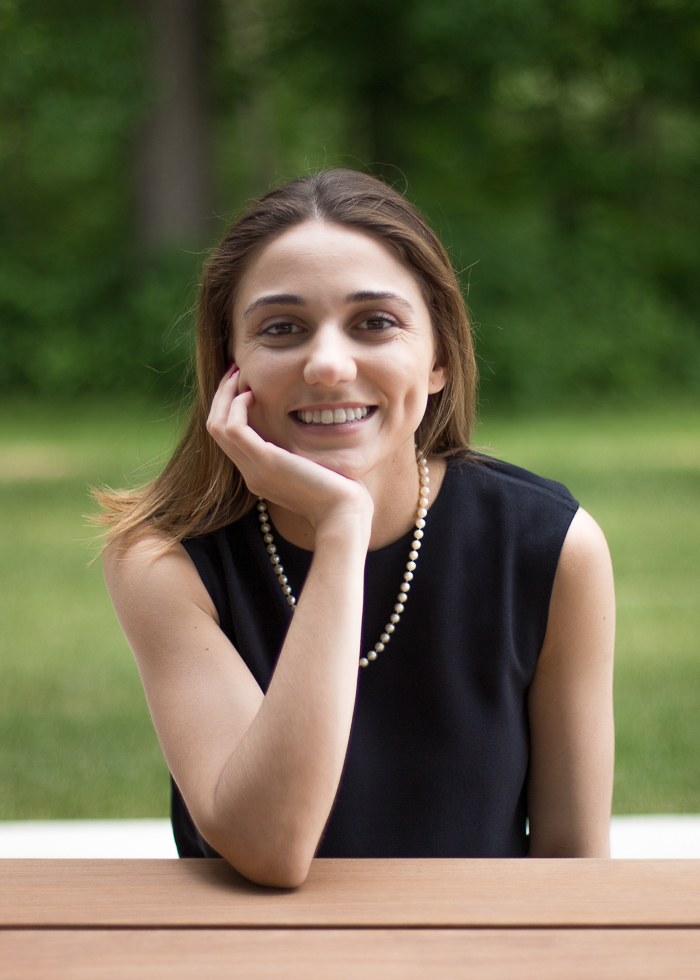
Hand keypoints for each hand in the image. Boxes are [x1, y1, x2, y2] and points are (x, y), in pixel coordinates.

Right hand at [206, 367, 372, 531]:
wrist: (344, 515)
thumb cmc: (342, 493)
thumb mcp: (317, 467)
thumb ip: (306, 450)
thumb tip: (316, 426)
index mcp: (261, 475)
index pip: (230, 438)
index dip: (231, 408)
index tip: (244, 384)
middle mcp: (251, 473)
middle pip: (216, 429)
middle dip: (222, 397)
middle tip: (235, 372)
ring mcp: (254, 470)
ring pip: (217, 426)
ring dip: (225, 396)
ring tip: (239, 375)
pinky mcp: (265, 463)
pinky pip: (233, 428)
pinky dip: (237, 406)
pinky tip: (253, 393)